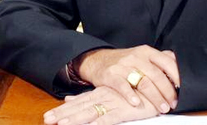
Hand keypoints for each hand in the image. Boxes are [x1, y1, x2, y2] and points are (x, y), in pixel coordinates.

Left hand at [43, 86, 158, 124]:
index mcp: (100, 93)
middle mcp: (104, 97)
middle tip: (47, 120)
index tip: (48, 117)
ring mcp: (114, 103)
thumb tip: (68, 98)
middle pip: (80, 107)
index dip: (62, 110)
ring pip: (91, 112)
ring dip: (76, 119)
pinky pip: (110, 118)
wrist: (159, 86)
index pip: (78, 102)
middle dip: (63, 115)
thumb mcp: (109, 93)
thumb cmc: (136, 92)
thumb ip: (89, 96)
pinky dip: (99, 123)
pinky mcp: (125, 110)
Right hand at [76, 46, 179, 113]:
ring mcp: (123, 66)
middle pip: (156, 75)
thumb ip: (159, 60)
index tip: (183, 89)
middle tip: (173, 103)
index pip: (166, 62)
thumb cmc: (125, 61)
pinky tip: (136, 102)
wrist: (98, 60)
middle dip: (167, 91)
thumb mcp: (142, 55)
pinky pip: (122, 85)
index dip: (177, 76)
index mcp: (146, 52)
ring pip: (142, 82)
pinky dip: (130, 95)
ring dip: (154, 97)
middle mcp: (136, 57)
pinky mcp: (111, 75)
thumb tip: (179, 67)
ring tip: (161, 108)